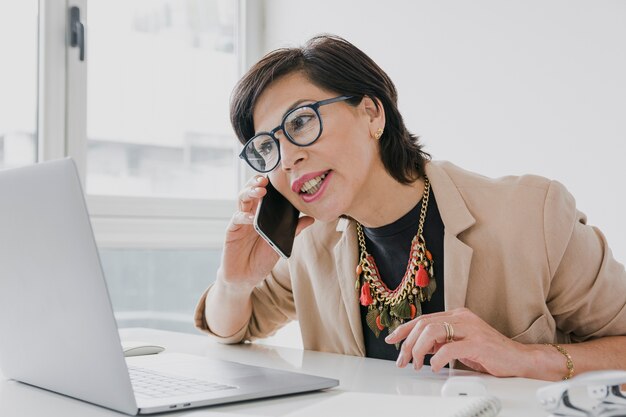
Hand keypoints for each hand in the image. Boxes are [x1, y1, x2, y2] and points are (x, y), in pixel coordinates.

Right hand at [220, 176, 313, 289]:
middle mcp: (250, 214)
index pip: (265, 194)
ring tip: (261, 191)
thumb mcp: (280, 243)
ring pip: (242, 200)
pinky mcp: (232, 231)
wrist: (246, 278)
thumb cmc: (262, 258)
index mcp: (262, 214)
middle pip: (251, 192)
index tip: (278, 176)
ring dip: (250, 193)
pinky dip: (244, 216)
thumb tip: (310, 218)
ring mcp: (240, 221)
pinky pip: (236, 219)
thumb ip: (292, 230)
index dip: (269, 183)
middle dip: (257, 183)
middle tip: (265, 179)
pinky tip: (251, 218)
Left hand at [385, 307, 531, 376]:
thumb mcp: (460, 345)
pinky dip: (437, 359)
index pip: (423, 318)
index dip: (404, 329)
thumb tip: (420, 346)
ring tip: (416, 364)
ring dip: (418, 350)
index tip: (391, 339)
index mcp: (457, 315)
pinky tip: (435, 367)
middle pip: (424, 324)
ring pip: (432, 332)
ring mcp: (470, 328)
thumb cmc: (490, 353)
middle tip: (403, 360)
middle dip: (407, 343)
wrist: (519, 359)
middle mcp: (462, 317)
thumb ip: (442, 341)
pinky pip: (449, 348)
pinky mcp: (478, 343)